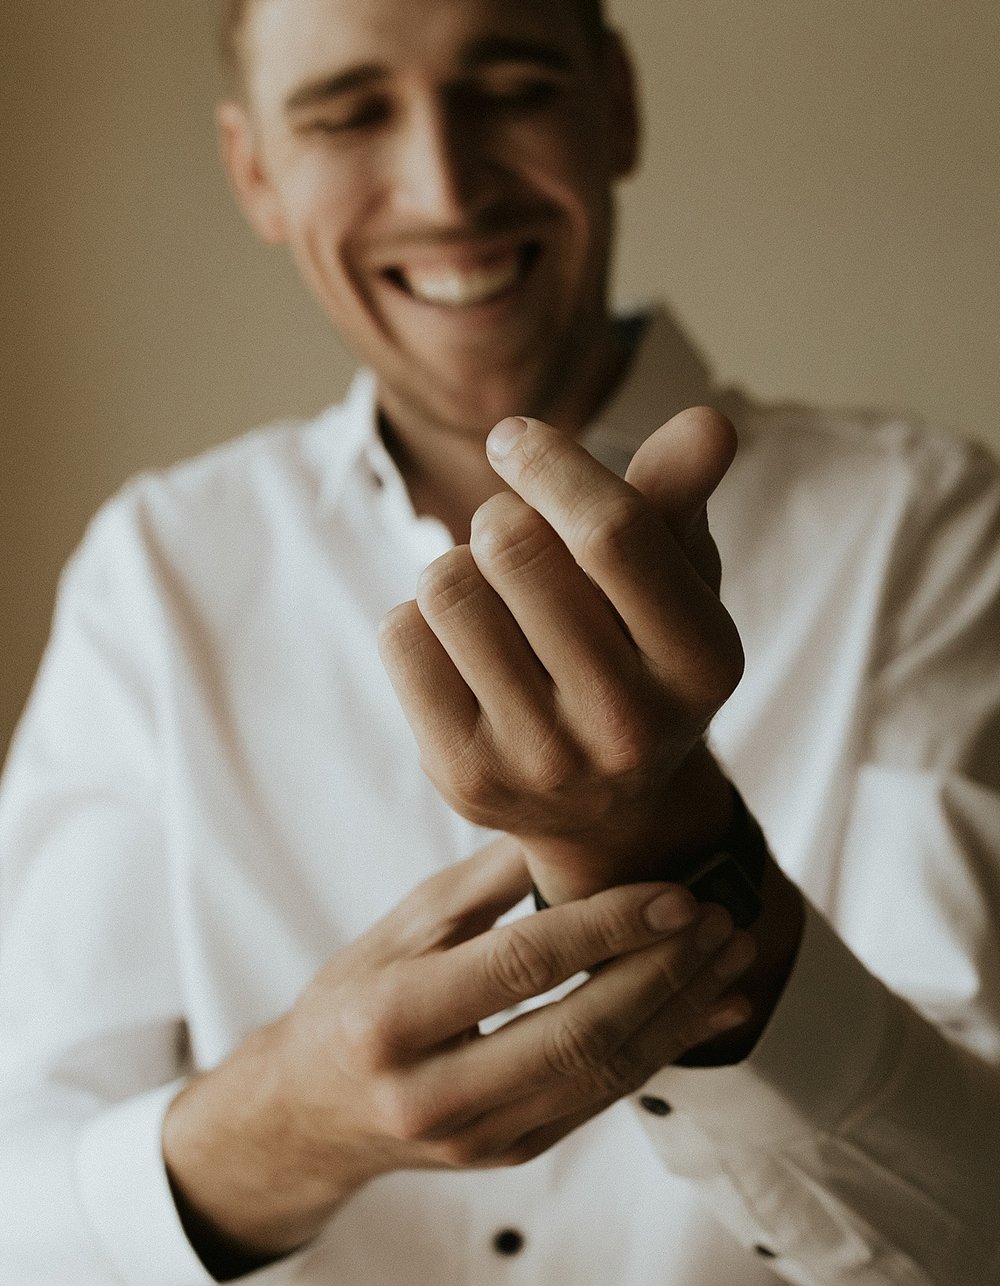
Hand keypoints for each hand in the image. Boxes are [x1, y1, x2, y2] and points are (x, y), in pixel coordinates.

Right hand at [163, 840, 753, 1263]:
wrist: (312, 1111)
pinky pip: (600, 1103)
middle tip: (721, 921)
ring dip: (678, 1013)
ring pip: (601, 1076)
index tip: (677, 893)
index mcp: (391, 1019)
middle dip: (663, 973)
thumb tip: (579, 823)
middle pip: (576, 1031)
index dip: (609, 926)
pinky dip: (662, 1053)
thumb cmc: (353, 998)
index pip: (522, 964)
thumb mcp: (400, 926)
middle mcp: (431, 1092)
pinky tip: (706, 1010)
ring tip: (731, 958)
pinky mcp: (510, 1156)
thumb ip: (487, 883)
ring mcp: (475, 1137)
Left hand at [379, 408, 743, 900]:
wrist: (608, 807)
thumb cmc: (637, 656)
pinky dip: (420, 621)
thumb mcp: (676, 578)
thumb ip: (680, 496)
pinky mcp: (467, 777)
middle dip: (500, 520)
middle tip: (512, 544)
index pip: (612, 531)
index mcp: (701, 661)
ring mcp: (545, 760)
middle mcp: (630, 723)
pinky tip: (461, 652)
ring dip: (458, 571)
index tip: (513, 439)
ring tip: (492, 604)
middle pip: (512, 546)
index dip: (548, 462)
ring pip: (446, 586)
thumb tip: (707, 423)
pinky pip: (402, 637)